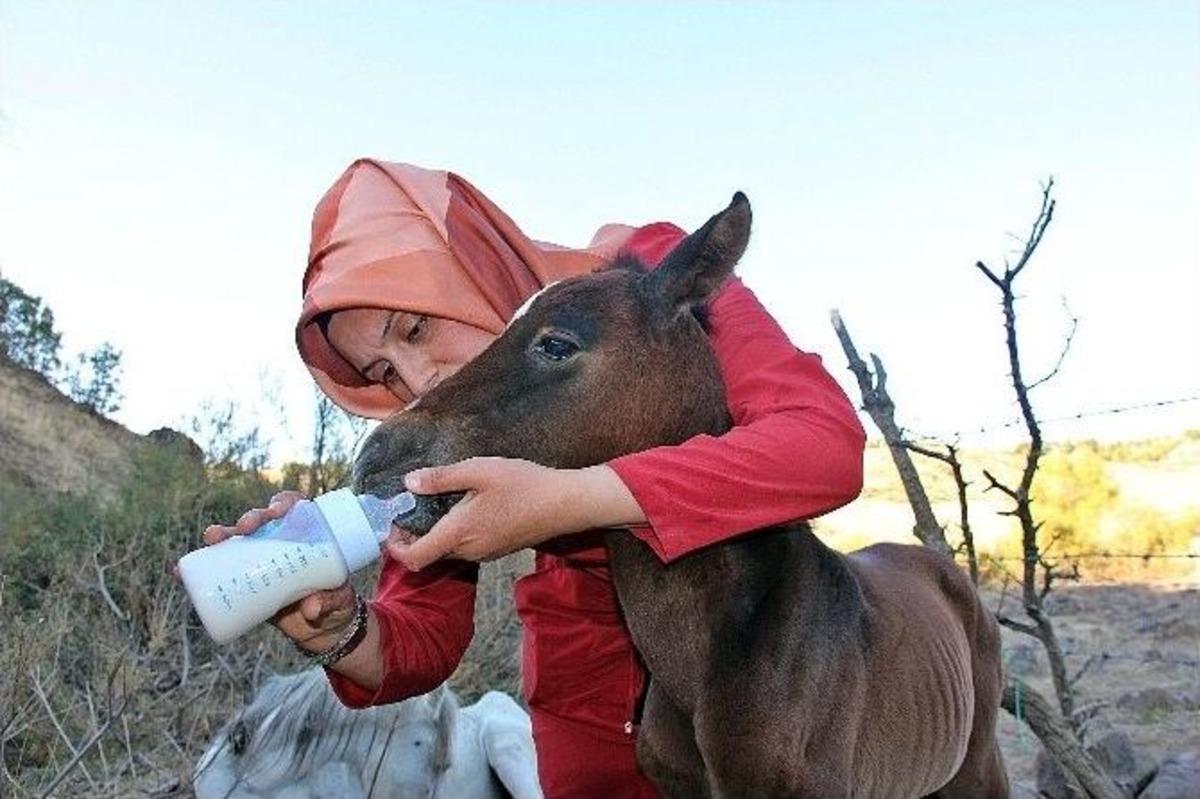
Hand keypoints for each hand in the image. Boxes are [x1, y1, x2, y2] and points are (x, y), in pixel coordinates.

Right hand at [199, 491, 357, 650]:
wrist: (325, 629)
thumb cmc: (338, 603)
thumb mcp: (341, 600)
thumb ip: (332, 601)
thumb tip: (311, 607)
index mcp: (308, 536)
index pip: (295, 509)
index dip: (284, 504)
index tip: (278, 511)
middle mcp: (282, 543)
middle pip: (263, 522)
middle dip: (251, 518)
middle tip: (245, 528)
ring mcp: (262, 562)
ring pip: (238, 542)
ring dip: (221, 536)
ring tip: (211, 539)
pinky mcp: (248, 583)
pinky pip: (220, 572)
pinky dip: (199, 570)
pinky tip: (182, 570)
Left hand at [387, 458, 645, 570]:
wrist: (566, 504)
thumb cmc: (524, 484)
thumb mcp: (479, 471)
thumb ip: (441, 478)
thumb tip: (409, 483)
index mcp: (459, 533)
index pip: (414, 558)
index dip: (394, 547)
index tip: (390, 525)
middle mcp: (469, 550)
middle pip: (428, 553)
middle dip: (413, 534)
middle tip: (408, 504)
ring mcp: (485, 553)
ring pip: (448, 549)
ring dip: (435, 531)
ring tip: (435, 500)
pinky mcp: (497, 549)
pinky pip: (465, 546)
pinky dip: (454, 532)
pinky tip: (463, 506)